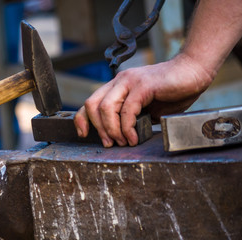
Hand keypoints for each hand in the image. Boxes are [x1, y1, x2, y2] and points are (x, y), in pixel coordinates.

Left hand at [74, 53, 212, 146]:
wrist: (194, 71)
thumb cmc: (173, 90)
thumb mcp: (147, 108)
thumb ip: (134, 117)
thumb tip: (125, 134)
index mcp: (117, 86)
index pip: (90, 101)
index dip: (82, 119)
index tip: (84, 134)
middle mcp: (120, 81)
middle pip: (92, 104)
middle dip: (98, 128)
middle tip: (109, 143)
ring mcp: (130, 81)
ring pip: (106, 107)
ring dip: (111, 129)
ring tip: (122, 142)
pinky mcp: (143, 85)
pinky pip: (127, 109)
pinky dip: (127, 127)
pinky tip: (133, 137)